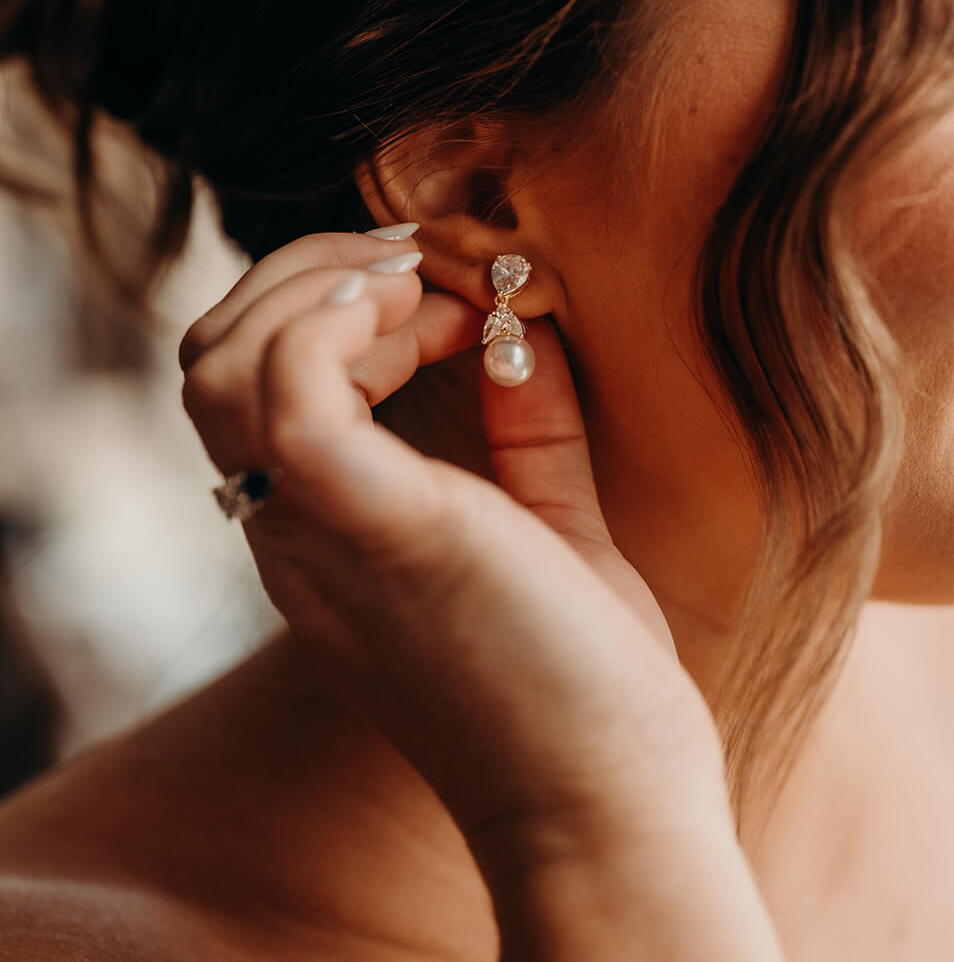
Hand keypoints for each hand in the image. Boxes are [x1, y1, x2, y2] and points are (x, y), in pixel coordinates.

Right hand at [179, 231, 783, 959]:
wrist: (612, 812)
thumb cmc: (584, 681)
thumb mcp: (548, 524)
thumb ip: (528, 428)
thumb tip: (525, 329)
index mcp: (319, 533)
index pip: (242, 384)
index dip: (330, 307)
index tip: (450, 304)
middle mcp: (292, 534)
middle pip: (209, 357)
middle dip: (306, 274)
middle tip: (419, 273)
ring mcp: (321, 534)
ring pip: (221, 365)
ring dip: (318, 287)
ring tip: (421, 289)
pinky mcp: (381, 529)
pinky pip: (291, 399)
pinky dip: (338, 324)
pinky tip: (424, 313)